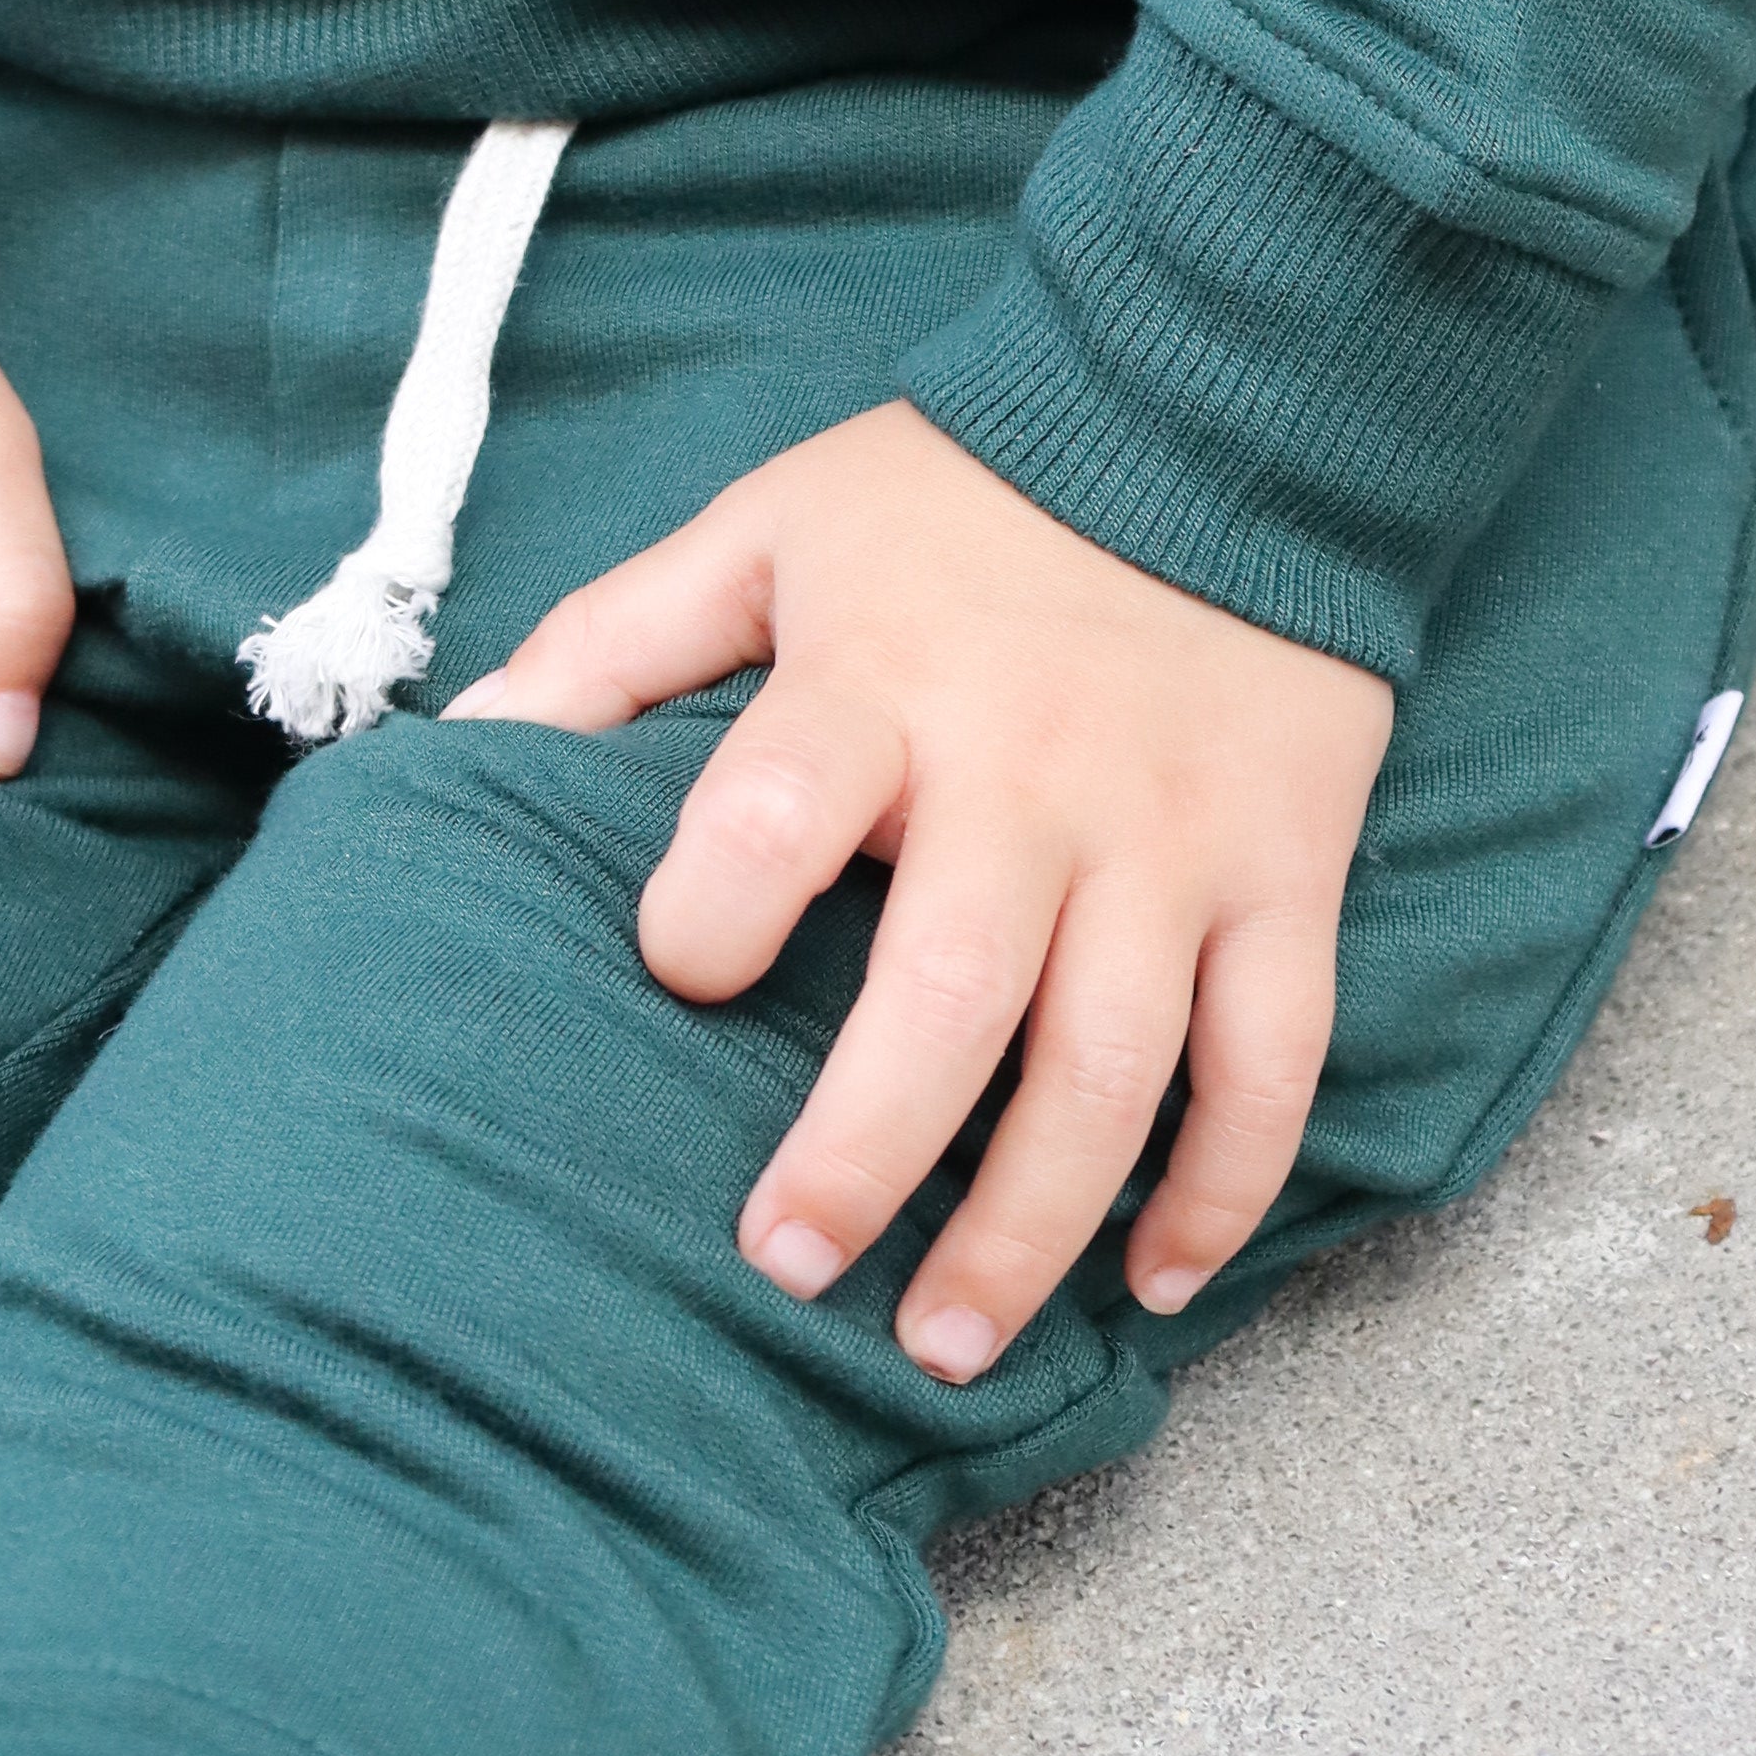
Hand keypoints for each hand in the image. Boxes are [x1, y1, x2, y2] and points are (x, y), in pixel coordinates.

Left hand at [449, 405, 1390, 1377]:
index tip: (678, 974)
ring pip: (1113, 1065)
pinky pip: (1272, 1059)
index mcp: (882, 682)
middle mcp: (1032, 775)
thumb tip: (469, 743)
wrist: (1218, 411)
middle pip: (953, 991)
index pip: (778, 809)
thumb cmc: (957, 499)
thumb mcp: (768, 526)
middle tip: (783, 1268)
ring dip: (1029, 1225)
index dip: (712, 908)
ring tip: (944, 1344)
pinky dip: (1224, 1187)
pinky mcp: (1285, 871)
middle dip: (864, 1153)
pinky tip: (1154, 1283)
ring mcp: (1170, 838)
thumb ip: (619, 637)